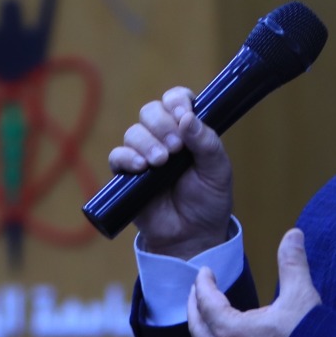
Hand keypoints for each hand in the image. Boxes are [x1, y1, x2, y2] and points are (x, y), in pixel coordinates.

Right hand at [106, 86, 233, 258]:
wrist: (193, 236)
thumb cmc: (209, 201)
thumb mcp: (217, 171)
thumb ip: (207, 143)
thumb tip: (188, 118)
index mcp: (187, 130)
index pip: (176, 100)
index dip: (177, 101)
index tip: (183, 114)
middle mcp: (163, 137)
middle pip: (151, 111)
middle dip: (162, 124)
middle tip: (176, 148)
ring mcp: (144, 154)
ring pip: (134, 132)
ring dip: (147, 142)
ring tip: (161, 162)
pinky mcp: (127, 175)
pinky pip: (117, 156)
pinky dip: (127, 157)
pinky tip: (141, 167)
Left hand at [187, 228, 321, 336]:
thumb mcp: (301, 296)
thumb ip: (292, 263)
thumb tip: (293, 233)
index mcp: (231, 331)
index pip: (206, 302)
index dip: (203, 283)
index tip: (205, 271)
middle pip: (197, 328)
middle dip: (195, 306)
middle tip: (197, 291)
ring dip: (206, 332)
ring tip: (211, 318)